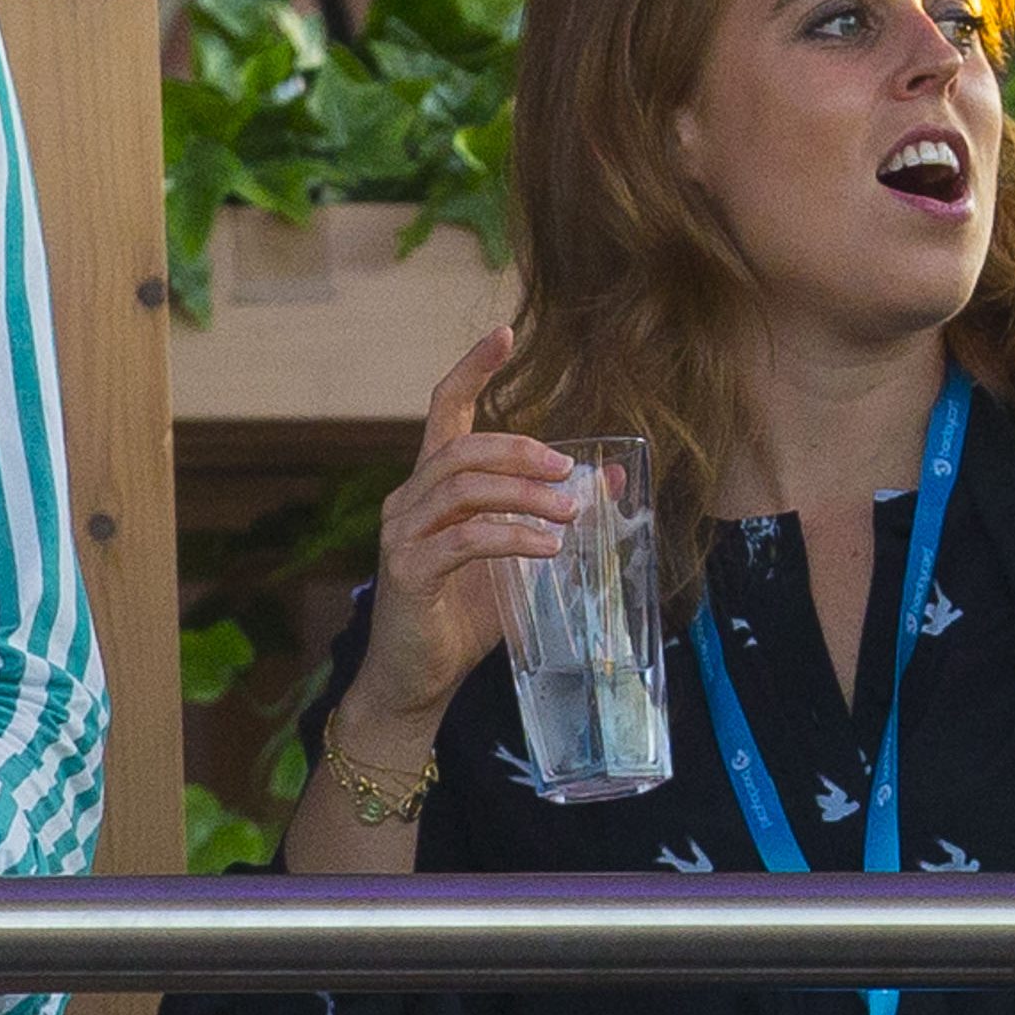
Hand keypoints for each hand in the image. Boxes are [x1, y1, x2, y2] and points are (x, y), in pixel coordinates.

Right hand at [347, 328, 577, 741]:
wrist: (417, 680)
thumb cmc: (465, 616)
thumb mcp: (521, 558)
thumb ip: (554, 518)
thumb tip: (613, 481)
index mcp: (433, 487)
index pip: (443, 411)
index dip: (471, 369)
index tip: (504, 334)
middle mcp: (409, 500)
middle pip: (461, 447)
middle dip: (520, 449)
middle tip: (569, 470)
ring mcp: (401, 534)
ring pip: (462, 488)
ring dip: (525, 494)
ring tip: (570, 513)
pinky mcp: (406, 572)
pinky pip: (463, 539)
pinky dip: (512, 537)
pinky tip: (549, 547)